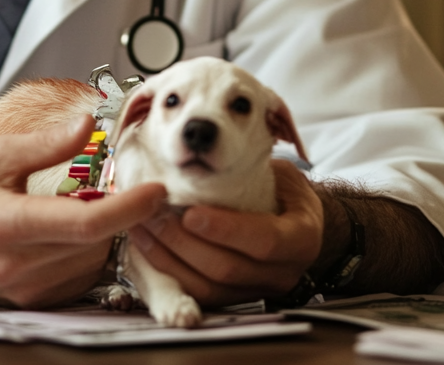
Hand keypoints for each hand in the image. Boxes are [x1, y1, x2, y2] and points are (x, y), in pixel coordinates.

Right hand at [0, 116, 164, 304]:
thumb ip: (44, 142)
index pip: (84, 222)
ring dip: (102, 234)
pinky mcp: (32, 302)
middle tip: (122, 184)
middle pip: (95, 244)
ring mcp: (26, 290)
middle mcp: (18, 265)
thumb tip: (87, 125)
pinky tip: (71, 230)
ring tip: (88, 203)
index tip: (155, 192)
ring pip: (91, 262)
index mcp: (8, 225)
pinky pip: (79, 278)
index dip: (127, 208)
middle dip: (117, 213)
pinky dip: (86, 252)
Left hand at [127, 159, 322, 305]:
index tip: (190, 212)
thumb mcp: (280, 173)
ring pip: (209, 286)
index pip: (265, 241)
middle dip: (183, 242)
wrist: (294, 219)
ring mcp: (258, 289)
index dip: (225, 229)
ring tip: (142, 227)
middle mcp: (283, 272)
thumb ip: (251, 169)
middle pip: (228, 268)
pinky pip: (198, 293)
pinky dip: (169, 271)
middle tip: (153, 214)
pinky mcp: (235, 299)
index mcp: (301, 238)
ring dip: (168, 257)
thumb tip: (206, 145)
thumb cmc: (283, 189)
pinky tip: (148, 247)